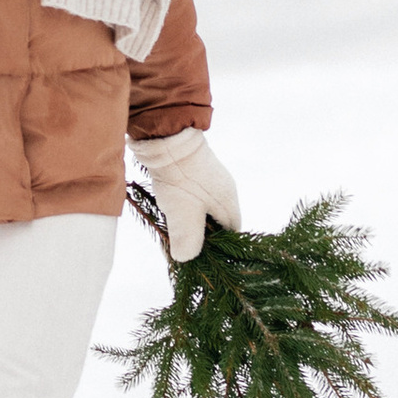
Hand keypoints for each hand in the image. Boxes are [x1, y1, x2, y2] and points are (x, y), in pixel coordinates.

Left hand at [134, 128, 240, 262]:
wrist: (166, 138)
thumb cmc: (180, 178)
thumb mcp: (183, 213)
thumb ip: (188, 239)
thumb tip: (185, 259)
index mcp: (228, 202)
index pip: (231, 233)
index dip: (217, 247)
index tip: (200, 255)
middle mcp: (224, 192)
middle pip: (217, 223)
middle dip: (201, 235)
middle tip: (181, 244)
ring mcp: (210, 181)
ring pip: (204, 210)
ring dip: (190, 221)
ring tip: (173, 229)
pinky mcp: (196, 174)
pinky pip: (195, 198)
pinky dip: (184, 208)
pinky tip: (170, 211)